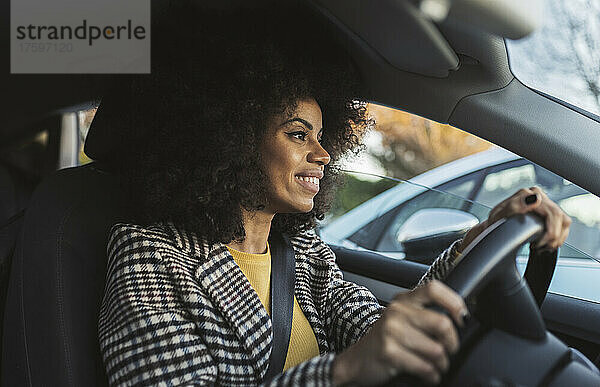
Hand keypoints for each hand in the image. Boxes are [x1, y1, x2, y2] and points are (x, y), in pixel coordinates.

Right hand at [332, 280, 467, 385]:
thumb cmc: (385, 340)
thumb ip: (425, 314)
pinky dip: (432, 375)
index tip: (462, 318)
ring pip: (437, 350)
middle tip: (449, 350)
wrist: (358, 360)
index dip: (454, 302)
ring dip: (442, 364)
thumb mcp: (403, 319)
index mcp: (404, 300)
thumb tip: (460, 319)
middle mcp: (397, 311)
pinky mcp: (389, 352)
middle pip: (442, 323)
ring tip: (436, 366)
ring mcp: (391, 331)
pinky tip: (428, 375)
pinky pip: (425, 367)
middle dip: (452, 343)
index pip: (434, 289)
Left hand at [460, 186, 571, 252]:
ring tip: (543, 246)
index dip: (549, 232)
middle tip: (541, 248)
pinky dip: (558, 236)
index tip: (537, 244)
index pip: (552, 212)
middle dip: (553, 237)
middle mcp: (536, 195)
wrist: (493, 227)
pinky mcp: (548, 212)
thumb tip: (534, 199)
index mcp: (526, 194)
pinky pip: (564, 224)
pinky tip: (546, 242)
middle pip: (560, 217)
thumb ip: (514, 206)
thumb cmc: (494, 223)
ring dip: (557, 237)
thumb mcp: (498, 217)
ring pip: (564, 221)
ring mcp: (543, 203)